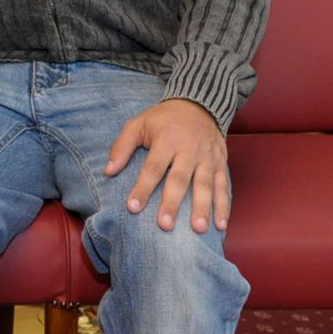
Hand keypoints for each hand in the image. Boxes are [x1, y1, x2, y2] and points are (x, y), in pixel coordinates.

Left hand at [104, 98, 229, 232]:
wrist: (199, 104)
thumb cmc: (163, 119)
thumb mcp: (139, 124)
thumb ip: (122, 146)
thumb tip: (108, 171)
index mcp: (167, 139)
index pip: (153, 167)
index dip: (143, 187)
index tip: (133, 208)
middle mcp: (189, 149)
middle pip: (179, 179)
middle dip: (172, 203)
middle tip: (165, 225)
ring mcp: (208, 158)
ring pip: (205, 185)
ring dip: (203, 208)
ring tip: (198, 229)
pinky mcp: (221, 164)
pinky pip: (223, 187)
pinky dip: (224, 207)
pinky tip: (221, 225)